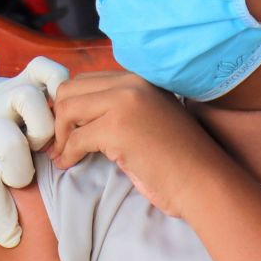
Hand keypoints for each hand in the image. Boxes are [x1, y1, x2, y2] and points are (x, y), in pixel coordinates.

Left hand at [0, 58, 69, 247]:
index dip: (0, 217)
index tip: (10, 237)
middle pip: (11, 145)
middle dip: (20, 170)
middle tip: (20, 174)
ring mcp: (7, 92)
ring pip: (32, 103)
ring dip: (43, 128)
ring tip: (39, 142)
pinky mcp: (25, 75)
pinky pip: (47, 69)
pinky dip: (58, 82)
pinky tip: (57, 104)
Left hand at [50, 72, 224, 217]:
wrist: (202, 181)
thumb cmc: (177, 158)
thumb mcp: (146, 120)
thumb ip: (117, 109)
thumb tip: (73, 115)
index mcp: (138, 79)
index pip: (86, 81)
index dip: (69, 105)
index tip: (64, 128)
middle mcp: (131, 83)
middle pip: (70, 90)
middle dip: (58, 117)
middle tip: (59, 142)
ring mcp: (125, 102)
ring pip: (67, 109)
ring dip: (60, 135)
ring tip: (63, 154)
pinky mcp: (118, 128)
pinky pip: (76, 138)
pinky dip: (68, 154)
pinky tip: (69, 164)